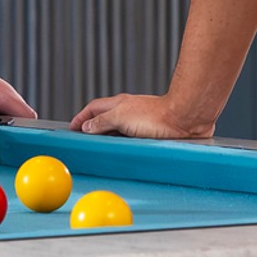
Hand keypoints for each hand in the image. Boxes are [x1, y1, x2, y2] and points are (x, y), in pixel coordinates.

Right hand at [71, 91, 213, 139]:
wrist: (184, 120)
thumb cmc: (157, 116)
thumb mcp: (121, 117)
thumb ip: (102, 122)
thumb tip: (87, 127)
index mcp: (118, 104)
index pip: (93, 108)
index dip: (81, 118)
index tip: (72, 128)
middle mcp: (128, 111)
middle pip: (104, 119)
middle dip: (93, 128)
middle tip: (84, 140)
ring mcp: (139, 122)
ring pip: (118, 130)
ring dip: (109, 138)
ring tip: (101, 149)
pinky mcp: (150, 133)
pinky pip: (131, 139)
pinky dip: (123, 144)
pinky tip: (123, 152)